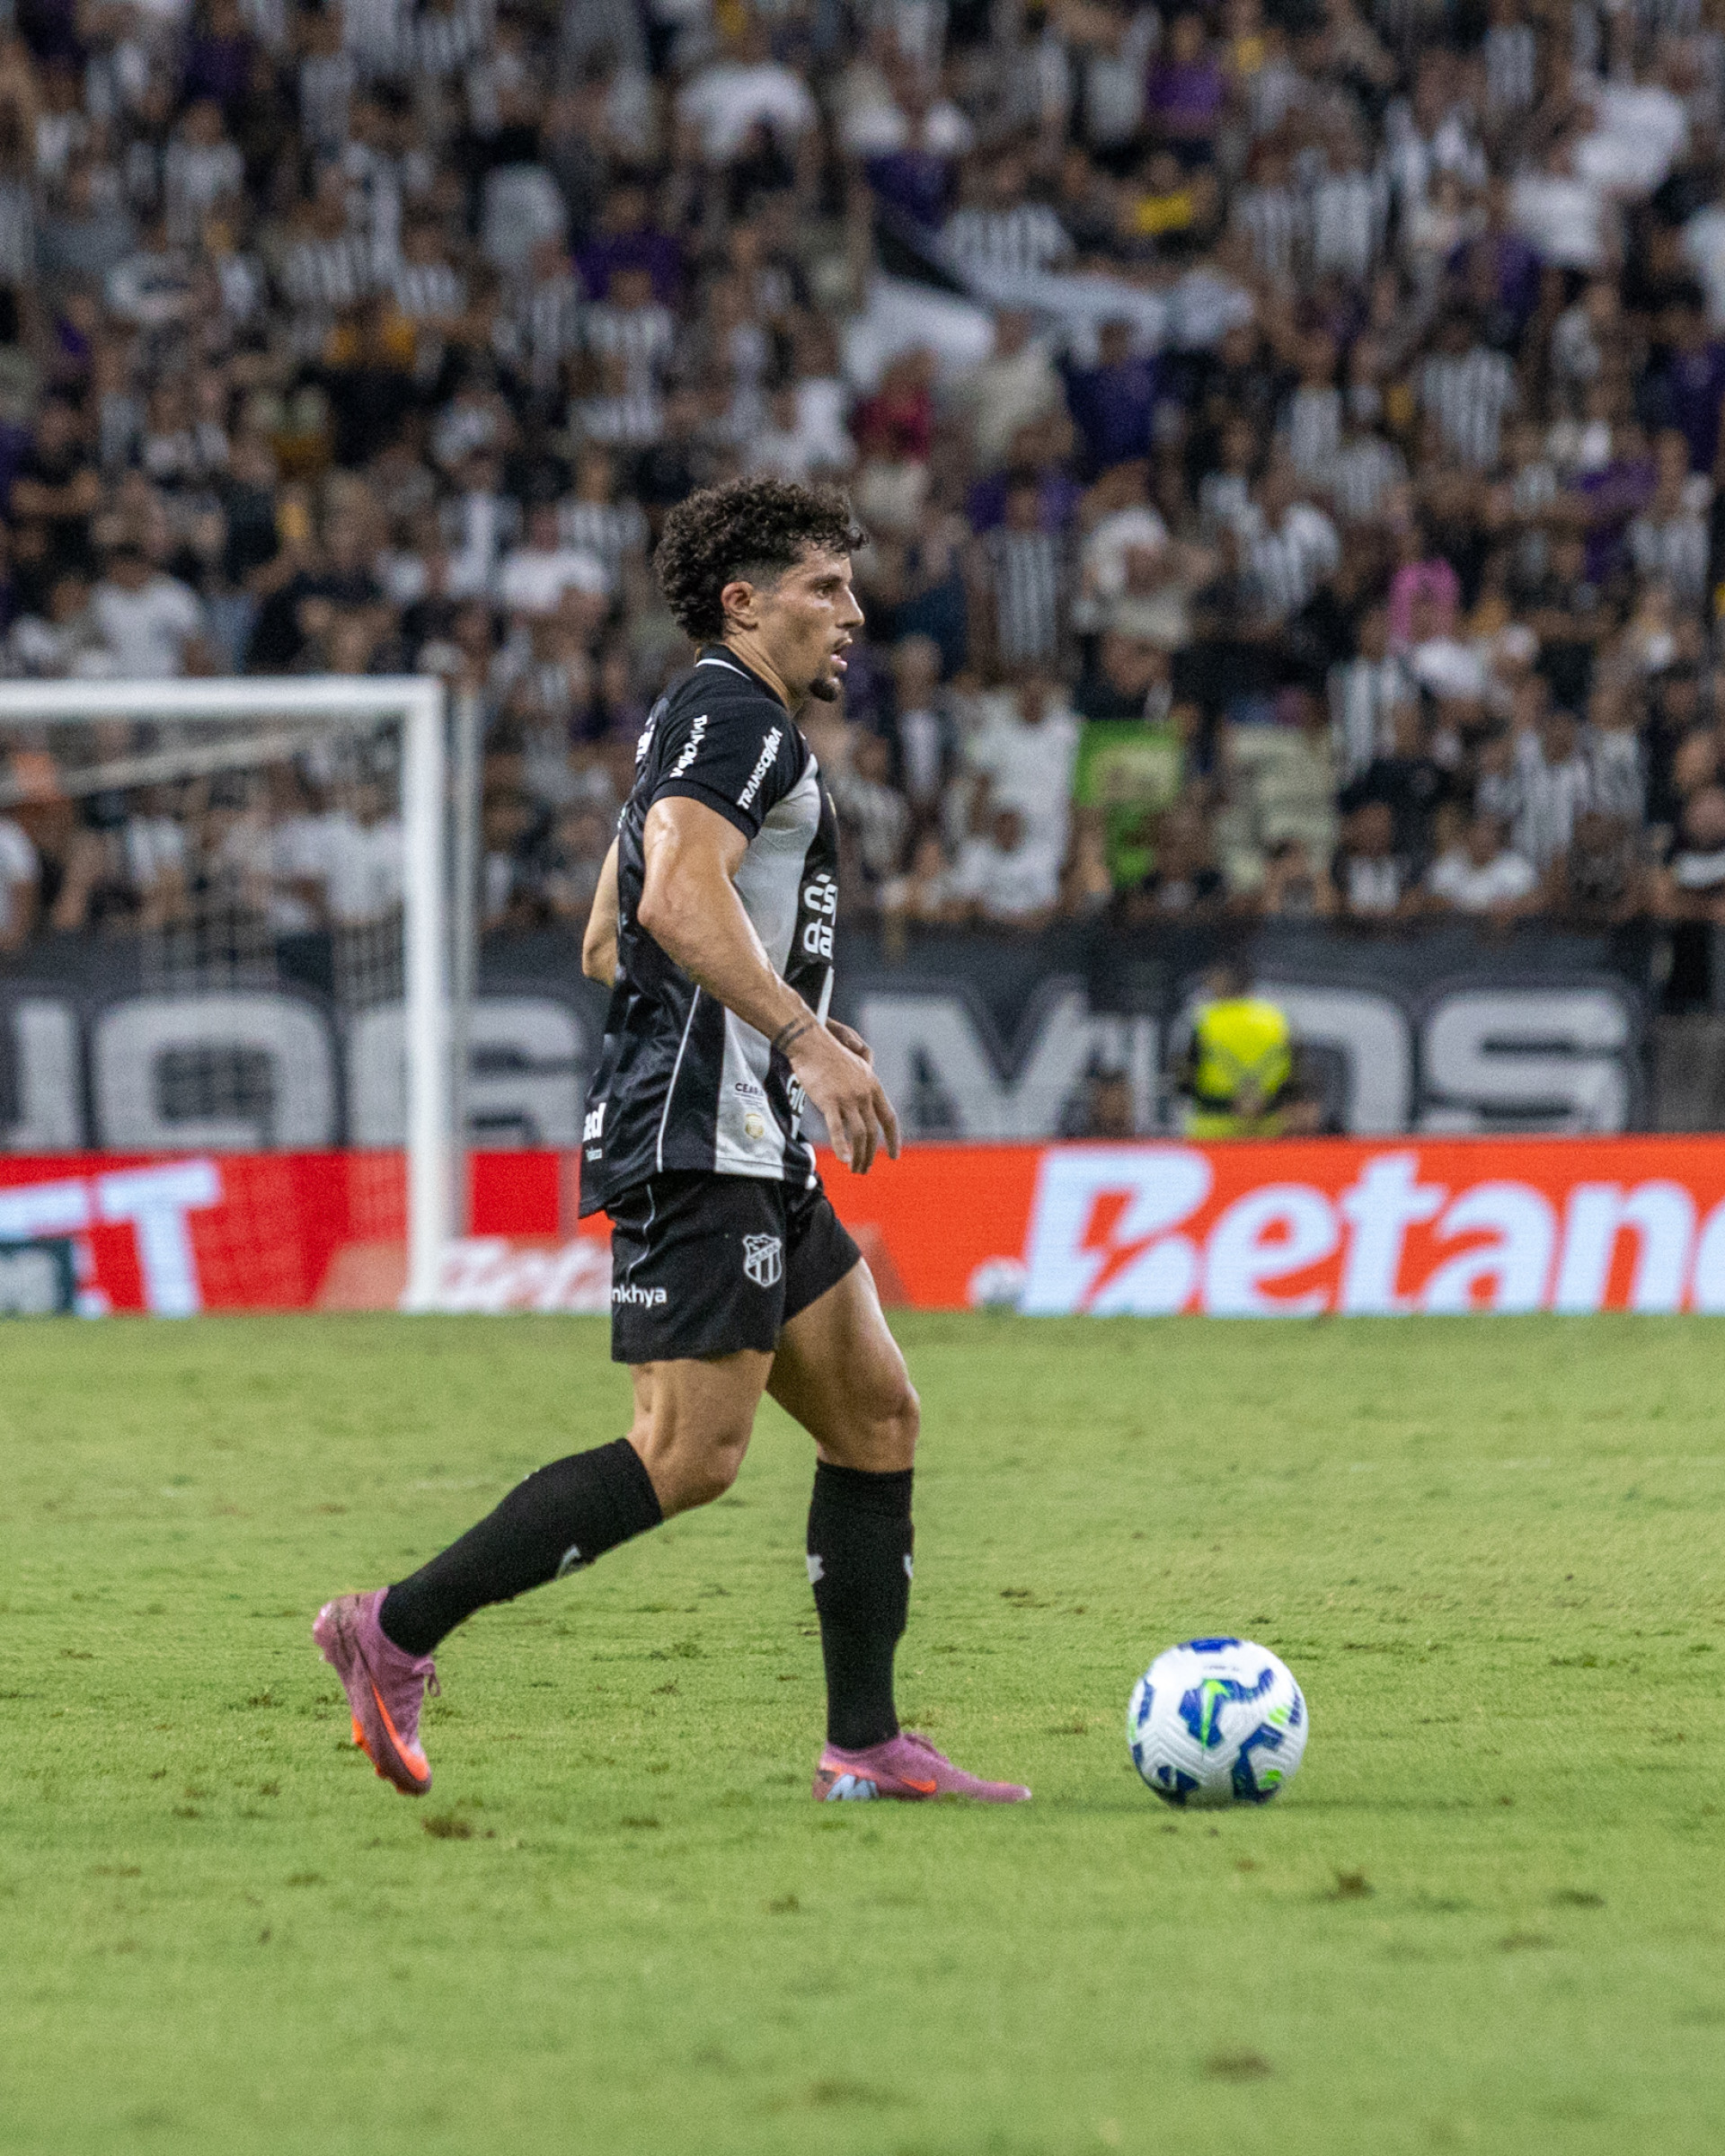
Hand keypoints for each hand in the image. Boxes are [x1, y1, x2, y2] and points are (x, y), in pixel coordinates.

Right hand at [787, 1021, 899, 1172]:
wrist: (811, 1042)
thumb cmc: (830, 1051)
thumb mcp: (857, 1063)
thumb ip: (866, 1079)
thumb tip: (869, 1089)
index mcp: (873, 1086)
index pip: (889, 1118)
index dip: (894, 1139)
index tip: (894, 1155)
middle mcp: (864, 1094)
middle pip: (873, 1132)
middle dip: (871, 1154)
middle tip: (865, 1169)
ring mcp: (848, 1098)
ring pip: (860, 1135)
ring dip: (859, 1156)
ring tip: (855, 1169)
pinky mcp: (829, 1101)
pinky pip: (838, 1130)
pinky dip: (842, 1147)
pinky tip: (843, 1160)